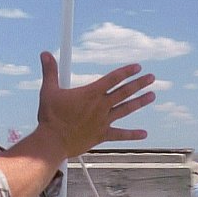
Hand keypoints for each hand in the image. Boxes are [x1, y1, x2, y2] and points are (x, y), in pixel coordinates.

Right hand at [36, 52, 155, 158]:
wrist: (53, 142)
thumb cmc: (50, 117)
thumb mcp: (49, 91)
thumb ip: (50, 71)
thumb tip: (45, 54)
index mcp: (91, 94)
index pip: (113, 78)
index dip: (126, 71)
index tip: (137, 67)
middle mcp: (100, 106)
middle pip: (124, 92)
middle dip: (139, 83)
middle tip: (151, 78)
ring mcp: (103, 121)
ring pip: (126, 109)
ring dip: (140, 102)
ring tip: (152, 96)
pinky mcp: (102, 135)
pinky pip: (120, 134)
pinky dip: (132, 134)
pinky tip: (143, 134)